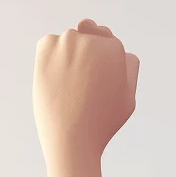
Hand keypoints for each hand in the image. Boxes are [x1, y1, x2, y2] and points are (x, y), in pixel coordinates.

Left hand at [33, 19, 138, 163]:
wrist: (71, 140)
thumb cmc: (102, 122)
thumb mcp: (129, 96)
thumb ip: (129, 66)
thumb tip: (119, 49)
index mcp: (115, 49)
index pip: (108, 42)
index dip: (102, 62)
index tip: (96, 82)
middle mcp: (92, 40)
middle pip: (89, 37)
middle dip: (87, 55)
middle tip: (82, 85)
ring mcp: (67, 41)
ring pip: (70, 41)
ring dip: (68, 55)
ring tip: (68, 85)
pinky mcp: (46, 47)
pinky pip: (49, 43)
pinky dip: (50, 57)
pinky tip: (55, 78)